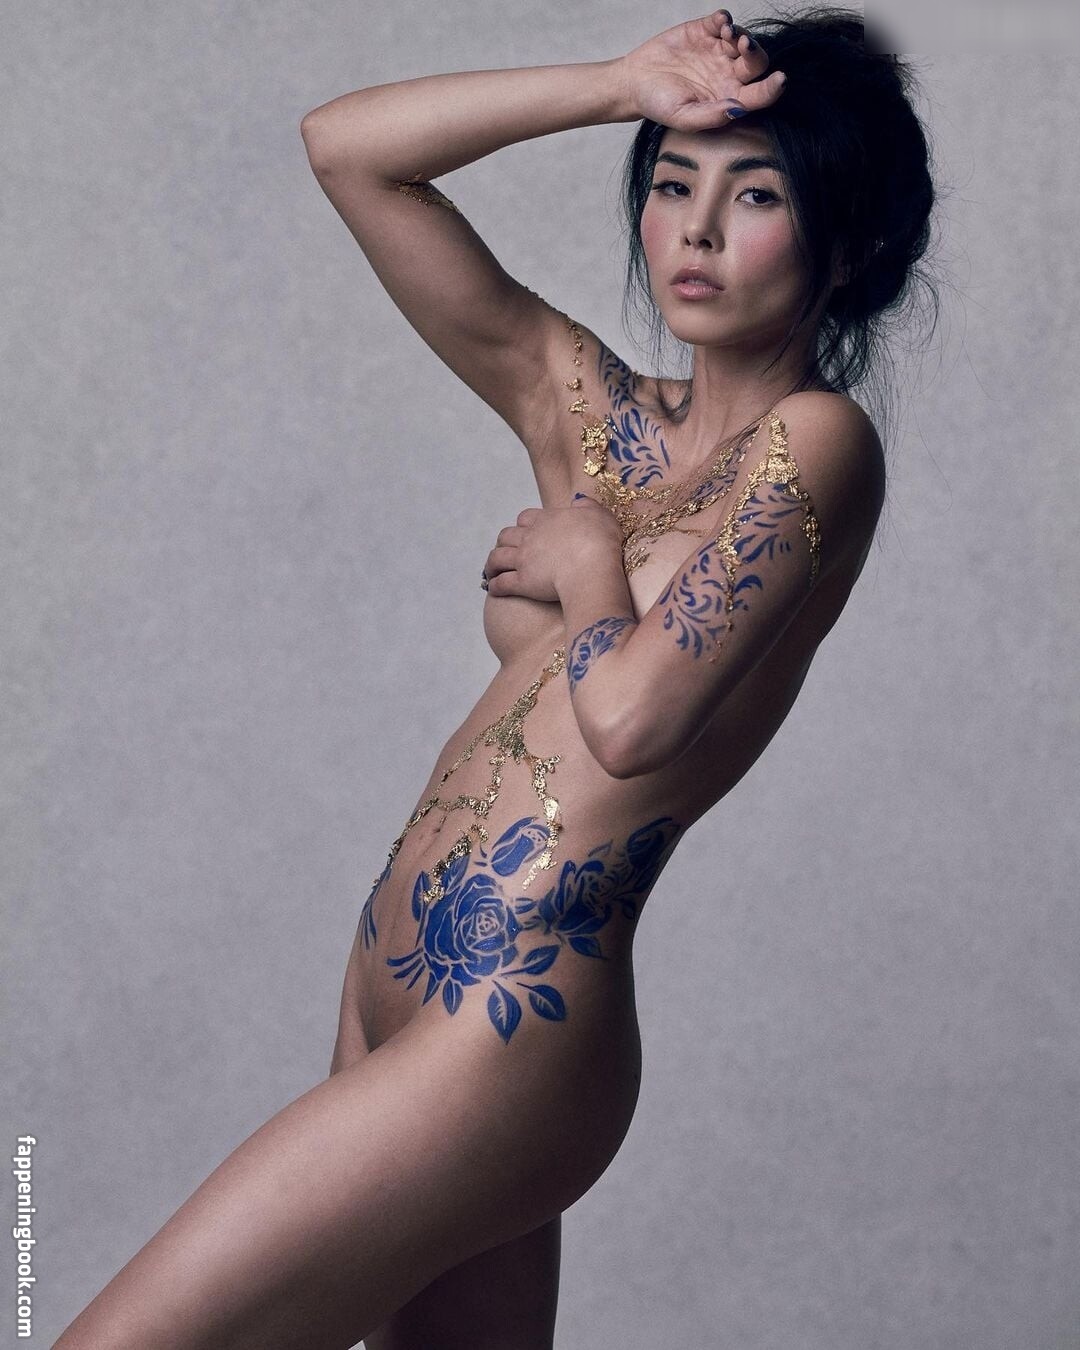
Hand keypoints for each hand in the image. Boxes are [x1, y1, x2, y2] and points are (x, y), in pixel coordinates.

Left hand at [483, 498, 623, 601]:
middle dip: (503, 542)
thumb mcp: (600, 515)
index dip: (524, 525)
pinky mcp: (522, 582)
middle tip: (506, 550)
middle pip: (506, 535)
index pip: (525, 518)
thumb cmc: (600, 541)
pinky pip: (501, 584)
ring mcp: (524, 560)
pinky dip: (494, 586)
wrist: (591, 567)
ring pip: (497, 558)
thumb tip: (578, 501)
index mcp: (547, 520)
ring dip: (491, 564)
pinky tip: (493, 590)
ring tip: (491, 571)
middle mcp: (530, 538)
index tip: (525, 531)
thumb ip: (587, 506)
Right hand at [618, 9, 785, 130]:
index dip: (773, 88)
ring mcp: (718, 51)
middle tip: (744, 46)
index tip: (780, 80)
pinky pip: (722, 21)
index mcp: (729, 98)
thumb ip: (712, 116)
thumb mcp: (683, 118)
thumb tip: (739, 109)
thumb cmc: (658, 105)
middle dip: (755, 53)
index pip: (759, 94)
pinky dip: (724, 19)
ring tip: (728, 34)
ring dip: (741, 34)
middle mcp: (729, 75)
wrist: (634, 82)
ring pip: (742, 39)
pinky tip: (719, 23)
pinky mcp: (705, 31)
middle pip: (756, 62)